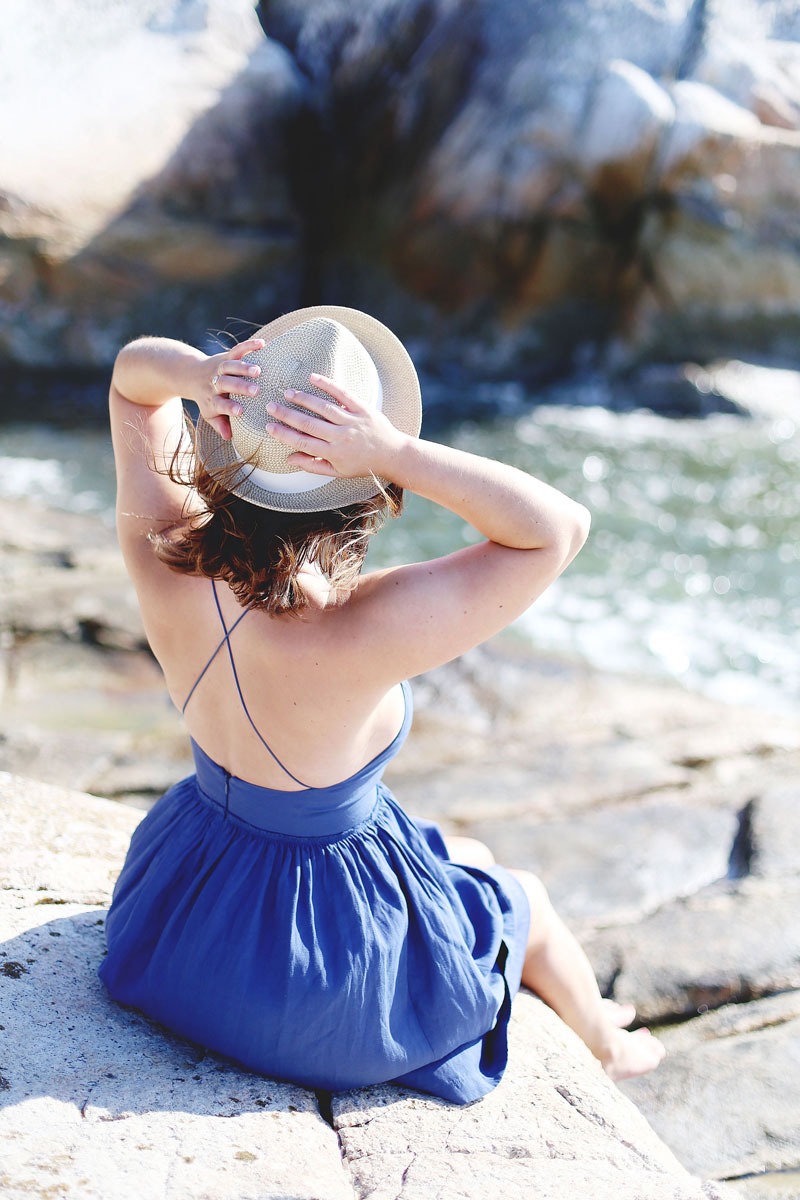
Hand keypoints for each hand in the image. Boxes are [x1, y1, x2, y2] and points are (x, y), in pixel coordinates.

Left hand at [197, 338, 265, 439]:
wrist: (192, 375)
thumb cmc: (208, 400)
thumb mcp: (210, 414)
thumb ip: (220, 425)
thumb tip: (229, 437)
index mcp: (212, 400)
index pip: (220, 404)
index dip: (229, 408)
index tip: (240, 411)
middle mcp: (215, 383)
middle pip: (226, 384)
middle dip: (240, 386)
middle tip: (255, 390)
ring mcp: (220, 368)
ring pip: (230, 366)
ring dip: (243, 367)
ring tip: (258, 370)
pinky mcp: (226, 356)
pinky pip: (237, 350)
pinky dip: (249, 346)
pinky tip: (262, 344)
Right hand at [266, 373, 406, 477]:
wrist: (392, 455)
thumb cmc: (362, 464)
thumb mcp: (337, 471)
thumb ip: (313, 465)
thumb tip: (289, 459)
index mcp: (334, 454)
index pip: (303, 443)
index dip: (284, 434)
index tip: (269, 426)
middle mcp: (342, 437)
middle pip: (309, 424)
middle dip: (288, 414)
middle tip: (270, 405)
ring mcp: (353, 422)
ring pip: (324, 408)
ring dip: (304, 399)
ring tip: (288, 392)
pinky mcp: (363, 409)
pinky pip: (344, 395)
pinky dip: (328, 385)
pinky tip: (313, 378)